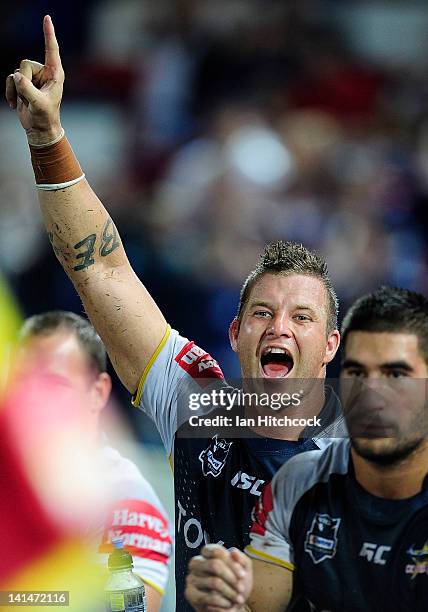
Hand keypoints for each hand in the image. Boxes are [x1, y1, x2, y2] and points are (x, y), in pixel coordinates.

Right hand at [5, 15, 63, 144]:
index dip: (48, 34)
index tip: (47, 18)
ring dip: (17, 89)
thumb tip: (16, 76)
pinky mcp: (23, 82)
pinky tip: (15, 104)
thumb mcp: (38, 104)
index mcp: (55, 74)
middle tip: (29, 97)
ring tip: (25, 101)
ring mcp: (33, 76)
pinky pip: (10, 79)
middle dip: (23, 81)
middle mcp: (44, 72)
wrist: (39, 129)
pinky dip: (10, 91)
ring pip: (16, 71)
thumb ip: (27, 89)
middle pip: (25, 63)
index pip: (51, 50)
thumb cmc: (45, 117)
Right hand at [185, 544, 252, 610]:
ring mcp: (192, 578)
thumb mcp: (243, 571)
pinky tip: (228, 604)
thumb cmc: (234, 585)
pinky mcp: (190, 593)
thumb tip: (234, 552)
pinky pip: (209, 597)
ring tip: (238, 599)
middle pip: (215, 565)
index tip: (242, 575)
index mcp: (208, 554)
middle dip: (232, 578)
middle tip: (241, 588)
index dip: (232, 563)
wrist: (228, 606)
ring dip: (230, 592)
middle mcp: (197, 563)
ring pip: (214, 582)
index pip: (217, 551)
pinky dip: (223, 602)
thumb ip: (241, 560)